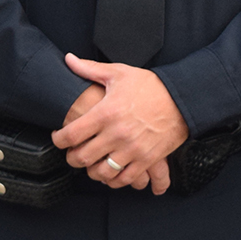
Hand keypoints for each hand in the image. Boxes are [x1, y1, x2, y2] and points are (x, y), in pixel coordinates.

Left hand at [52, 53, 188, 194]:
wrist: (182, 98)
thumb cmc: (150, 85)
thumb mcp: (119, 73)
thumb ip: (90, 69)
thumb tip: (68, 59)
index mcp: (106, 112)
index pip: (71, 135)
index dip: (59, 140)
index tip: (58, 138)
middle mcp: (117, 134)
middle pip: (82, 158)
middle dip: (72, 159)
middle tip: (72, 154)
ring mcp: (132, 149)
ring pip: (101, 173)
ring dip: (91, 171)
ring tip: (91, 164)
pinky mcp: (146, 159)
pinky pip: (124, 179)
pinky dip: (114, 180)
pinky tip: (111, 172)